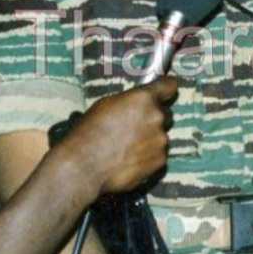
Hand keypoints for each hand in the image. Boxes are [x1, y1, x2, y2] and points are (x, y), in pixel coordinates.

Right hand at [62, 76, 177, 197]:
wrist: (84, 167)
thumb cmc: (87, 134)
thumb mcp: (104, 106)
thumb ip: (128, 102)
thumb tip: (136, 104)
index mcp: (143, 99)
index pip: (168, 86)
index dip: (166, 88)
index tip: (165, 92)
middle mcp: (157, 116)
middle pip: (164, 114)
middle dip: (152, 119)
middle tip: (133, 128)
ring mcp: (161, 139)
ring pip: (160, 136)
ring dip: (149, 139)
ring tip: (126, 148)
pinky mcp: (161, 160)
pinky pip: (158, 154)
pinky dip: (148, 157)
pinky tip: (130, 160)